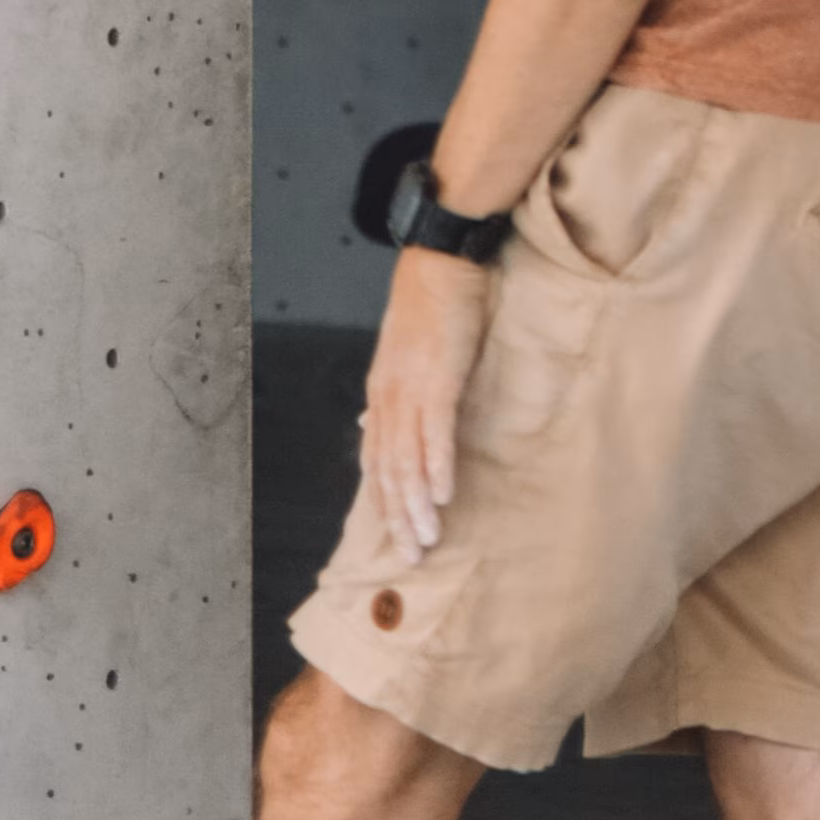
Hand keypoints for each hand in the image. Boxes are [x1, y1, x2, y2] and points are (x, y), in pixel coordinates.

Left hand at [360, 244, 495, 562]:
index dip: (384, 501)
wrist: (439, 263)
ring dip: (419, 504)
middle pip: (388, 471)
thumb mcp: (404, 355)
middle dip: (400, 517)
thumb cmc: (429, 306)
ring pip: (408, 460)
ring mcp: (411, 390)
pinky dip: (439, 466)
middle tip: (413, 556)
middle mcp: (388, 398)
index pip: (376, 461)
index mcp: (381, 395)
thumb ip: (394, 394)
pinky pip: (435, 432)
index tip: (395, 535)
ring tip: (429, 539)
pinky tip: (445, 494)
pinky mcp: (438, 379)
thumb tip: (374, 426)